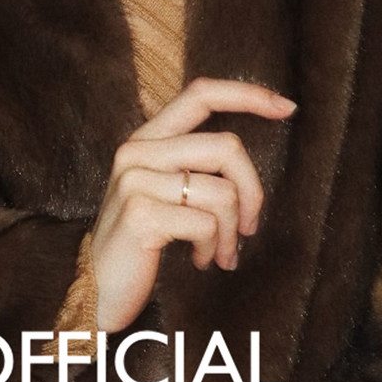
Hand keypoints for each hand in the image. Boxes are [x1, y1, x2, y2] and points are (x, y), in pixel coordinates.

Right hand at [90, 78, 296, 333]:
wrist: (95, 287)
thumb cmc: (139, 242)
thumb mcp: (160, 192)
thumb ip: (191, 166)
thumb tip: (246, 163)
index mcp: (145, 139)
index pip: (200, 94)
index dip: (247, 95)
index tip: (286, 108)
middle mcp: (136, 152)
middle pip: (226, 147)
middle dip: (252, 192)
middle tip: (249, 227)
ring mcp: (135, 181)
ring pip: (223, 193)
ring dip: (231, 232)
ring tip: (220, 253)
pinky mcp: (141, 214)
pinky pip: (206, 223)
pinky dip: (212, 247)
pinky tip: (199, 260)